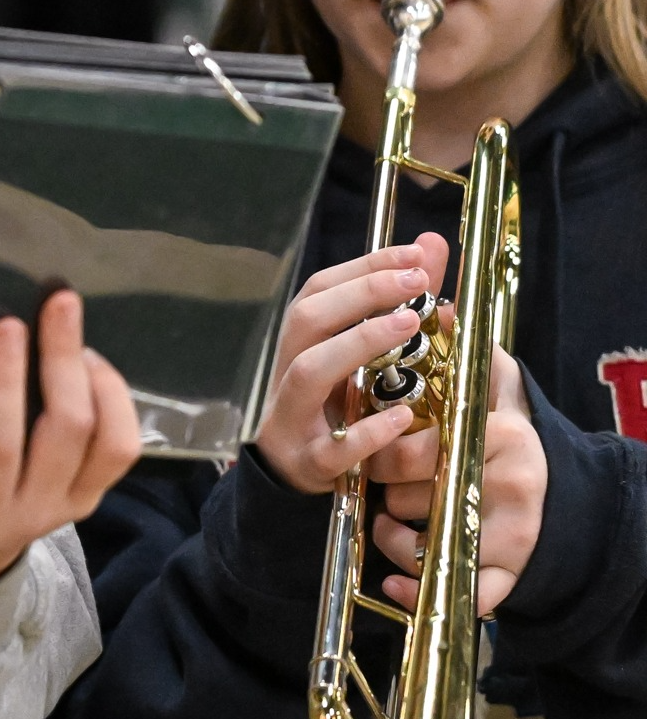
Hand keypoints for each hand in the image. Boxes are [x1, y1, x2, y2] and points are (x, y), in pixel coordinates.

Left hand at [0, 290, 140, 596]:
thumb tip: (59, 336)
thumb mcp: (39, 476)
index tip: (90, 344)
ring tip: (6, 328)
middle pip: (66, 430)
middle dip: (62, 359)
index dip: (110, 391)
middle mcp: (41, 514)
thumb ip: (52, 429)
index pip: (117, 447)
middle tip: (56, 302)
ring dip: (6, 380)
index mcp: (79, 498)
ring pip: (3, 445)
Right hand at [250, 232, 449, 493]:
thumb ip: (397, 300)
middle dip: (361, 294)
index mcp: (300, 343)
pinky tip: (402, 415)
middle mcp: (287, 372)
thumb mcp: (364, 354)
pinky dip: (368, 432)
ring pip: (309, 373)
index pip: (319, 290)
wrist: (294, 474)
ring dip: (358, 344)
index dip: (363, 267)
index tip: (414, 254)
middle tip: (416, 281)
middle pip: (306, 320)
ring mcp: (293, 417)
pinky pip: (332, 447)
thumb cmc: (336, 406)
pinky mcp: (309, 462)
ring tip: (410, 324)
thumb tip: (430, 244)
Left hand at [366, 347, 543, 613]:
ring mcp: (513, 535)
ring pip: (421, 543)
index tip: (382, 442)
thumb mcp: (495, 390)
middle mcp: (512, 485)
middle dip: (385, 487)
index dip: (384, 448)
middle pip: (410, 495)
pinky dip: (415, 590)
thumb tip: (441, 308)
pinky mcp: (510, 576)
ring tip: (395, 516)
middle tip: (387, 479)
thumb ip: (468, 353)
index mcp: (501, 435)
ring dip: (391, 534)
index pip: (414, 446)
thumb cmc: (508, 438)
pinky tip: (393, 584)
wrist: (559, 494)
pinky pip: (457, 594)